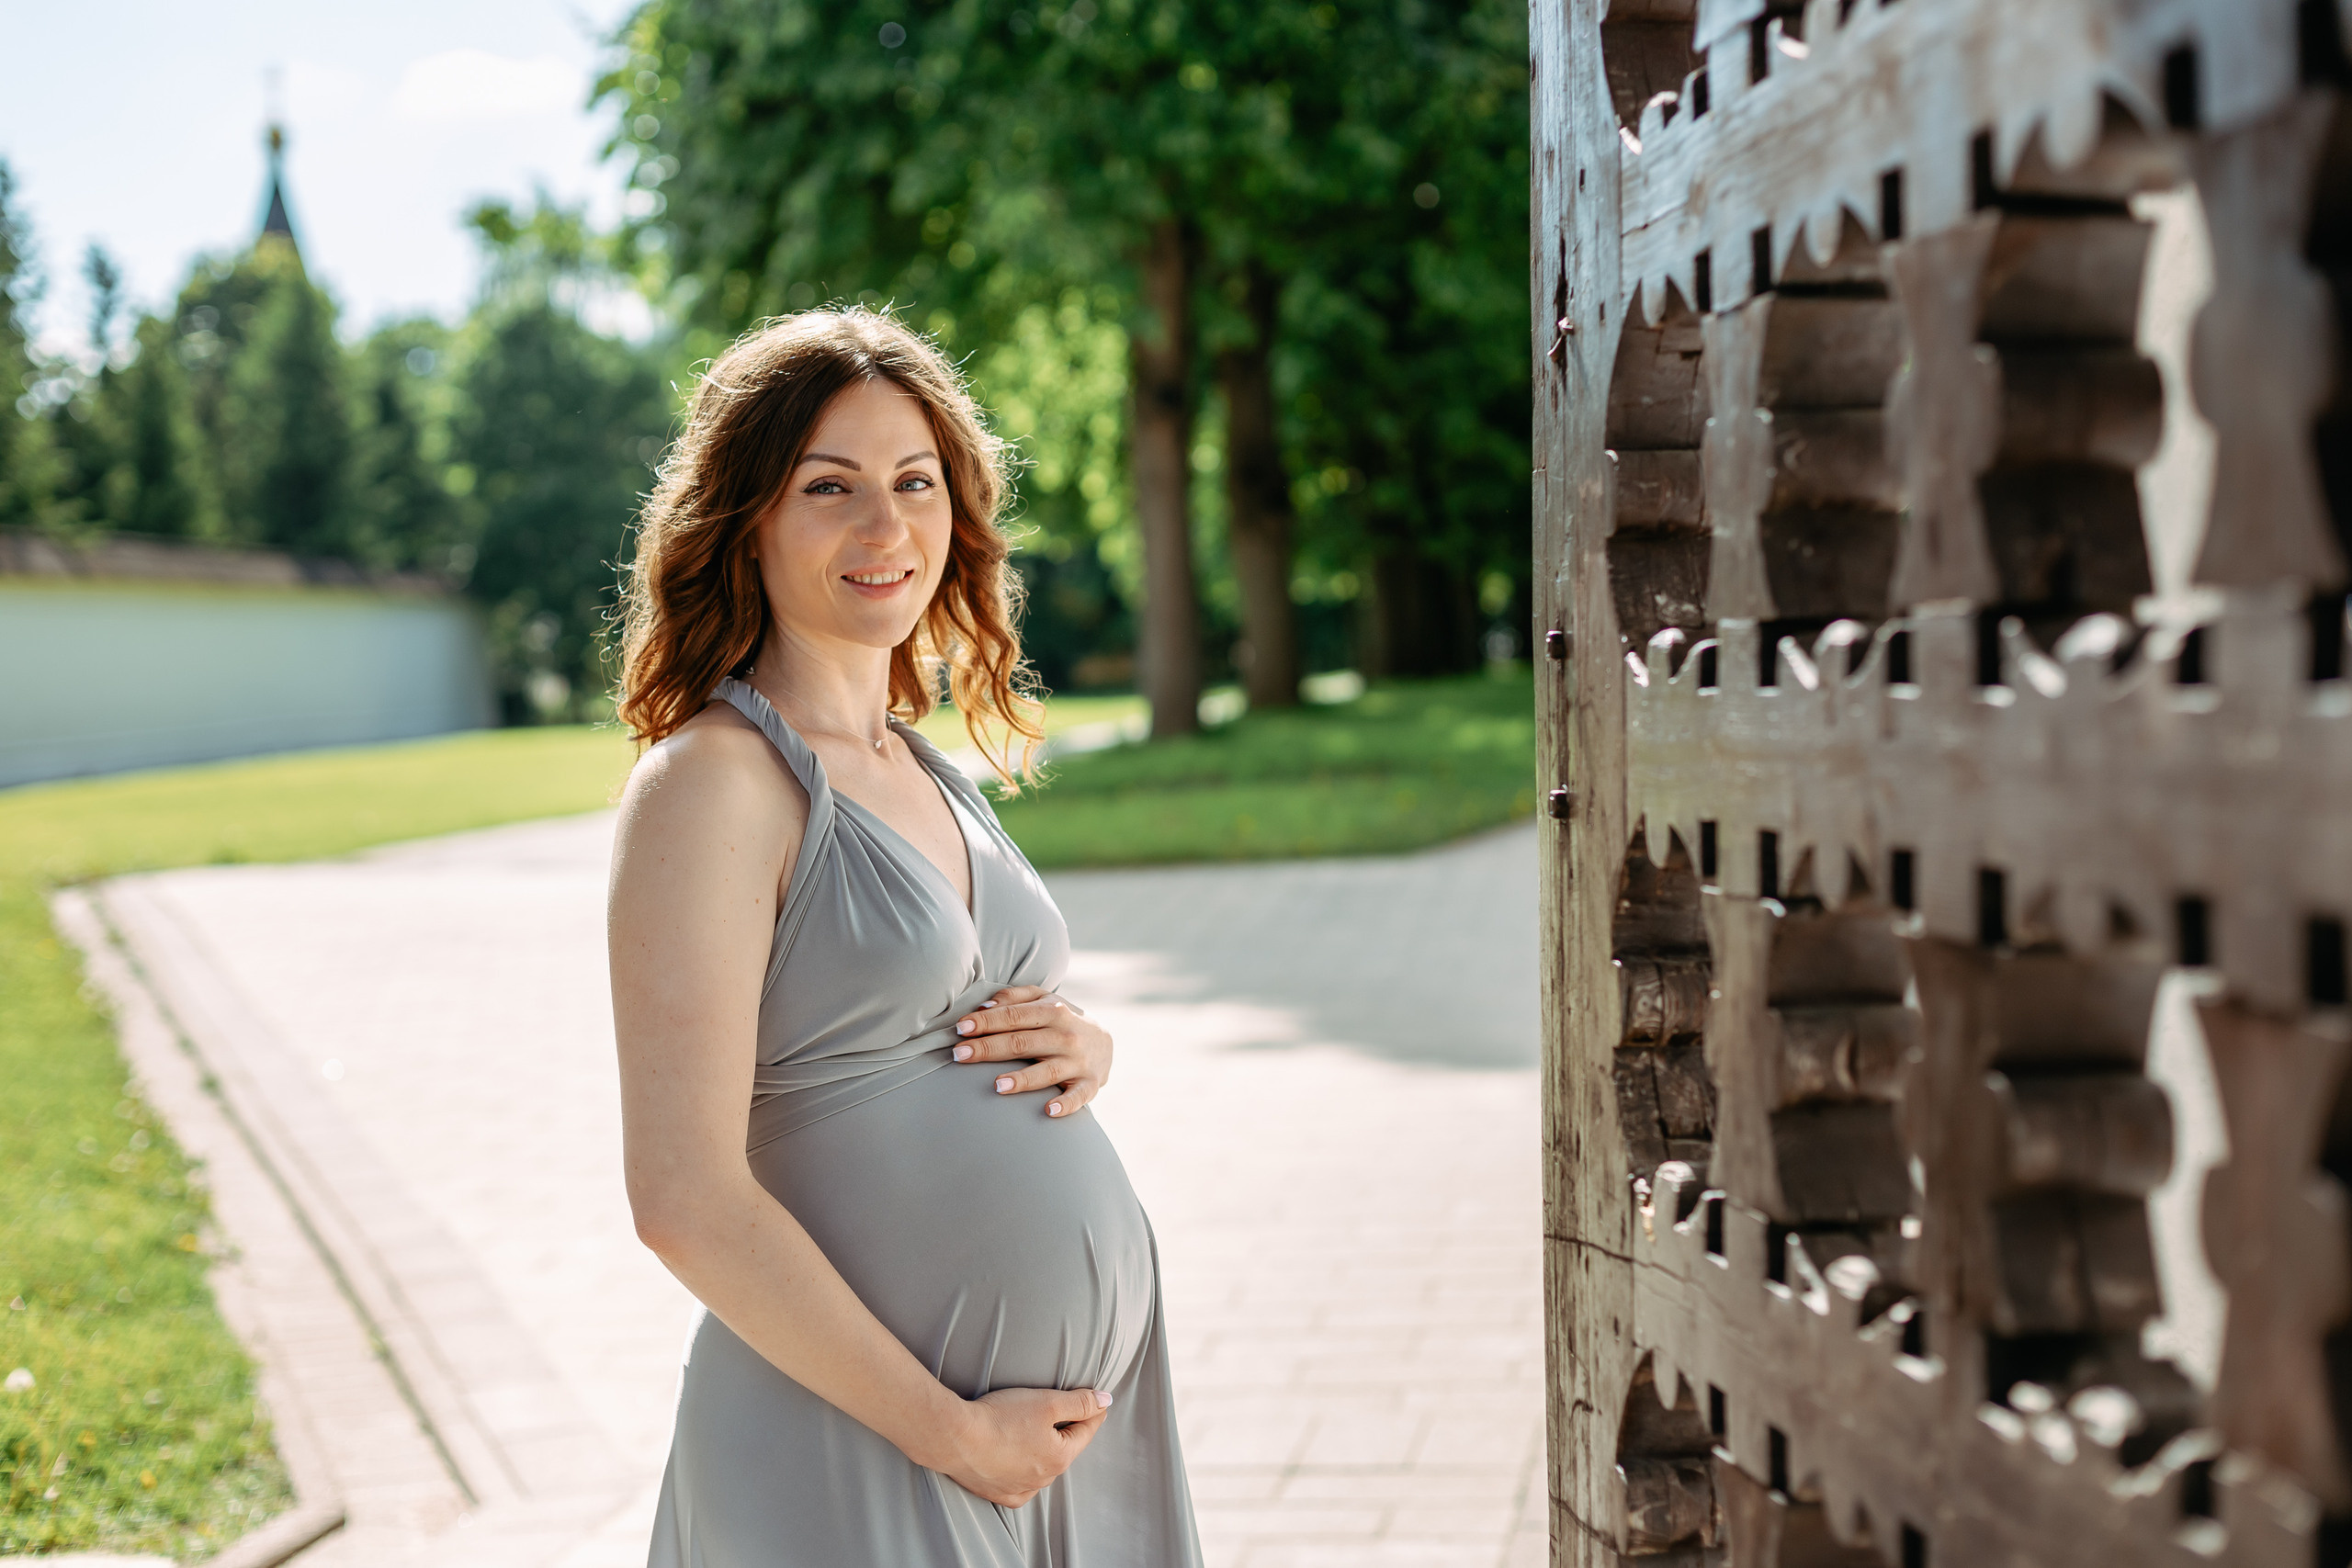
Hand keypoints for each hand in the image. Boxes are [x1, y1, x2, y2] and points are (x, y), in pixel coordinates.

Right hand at [939, 1386, 1111, 1506]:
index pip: (1086, 1430)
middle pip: (1063, 1449)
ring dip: (1044, 1451)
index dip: (1093, 1411)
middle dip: (1067, 1430)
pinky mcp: (997, 1493)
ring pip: (1042, 1468)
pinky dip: (1023, 1472)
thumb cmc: (1001, 1417)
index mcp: (1060, 1457)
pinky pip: (1019, 1485)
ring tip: (1037, 1432)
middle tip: (1067, 1412)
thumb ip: (1080, 1402)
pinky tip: (1018, 1461)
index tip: (1098, 1401)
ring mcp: (1020, 1489)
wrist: (955, 1438)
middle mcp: (1043, 1479)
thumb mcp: (1047, 1402)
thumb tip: (1106, 1400)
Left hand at [950, 986, 1112, 1117]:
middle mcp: (1066, 1035)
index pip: (1014, 1016)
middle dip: (989, 1048)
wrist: (1105, 1042)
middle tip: (960, 1055)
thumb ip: (1014, 998)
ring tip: (998, 1085)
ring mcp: (1078, 1062)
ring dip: (1023, 1079)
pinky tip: (1049, 1110)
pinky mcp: (1089, 1084)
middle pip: (1023, 1043)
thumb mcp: (1043, 999)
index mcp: (1052, 1010)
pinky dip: (1066, 1104)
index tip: (960, 1029)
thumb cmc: (1061, 1020)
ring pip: (1047, 1071)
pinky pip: (1078, 1097)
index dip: (986, 1021)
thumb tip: (983, 1007)